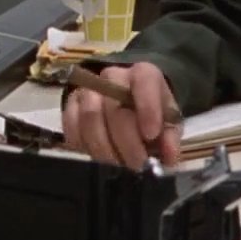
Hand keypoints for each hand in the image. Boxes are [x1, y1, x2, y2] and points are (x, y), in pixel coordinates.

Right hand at [61, 62, 182, 168]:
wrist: (129, 103)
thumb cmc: (152, 112)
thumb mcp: (169, 120)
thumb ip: (170, 136)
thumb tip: (169, 157)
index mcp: (143, 74)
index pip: (144, 82)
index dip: (147, 108)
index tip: (151, 136)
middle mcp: (113, 77)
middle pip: (114, 107)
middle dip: (127, 141)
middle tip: (137, 164)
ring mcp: (89, 89)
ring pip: (90, 117)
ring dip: (105, 148)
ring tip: (118, 165)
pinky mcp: (70, 106)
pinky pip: (71, 127)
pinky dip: (84, 146)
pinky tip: (99, 158)